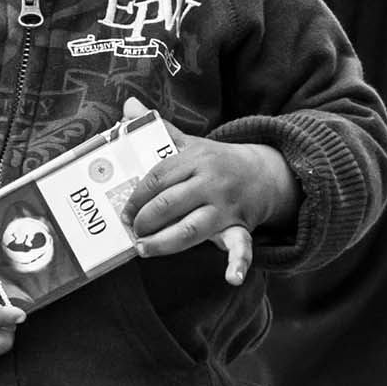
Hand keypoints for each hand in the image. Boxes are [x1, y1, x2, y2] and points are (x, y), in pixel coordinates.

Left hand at [117, 98, 297, 286]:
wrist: (262, 173)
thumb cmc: (214, 162)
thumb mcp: (189, 143)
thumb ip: (157, 130)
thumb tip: (128, 107)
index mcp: (196, 158)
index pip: (158, 178)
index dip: (136, 197)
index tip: (124, 211)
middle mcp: (211, 182)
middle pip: (170, 204)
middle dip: (145, 220)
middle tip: (131, 230)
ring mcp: (226, 206)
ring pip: (191, 229)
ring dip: (164, 243)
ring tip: (143, 249)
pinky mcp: (240, 226)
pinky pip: (242, 246)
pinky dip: (238, 264)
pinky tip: (232, 278)